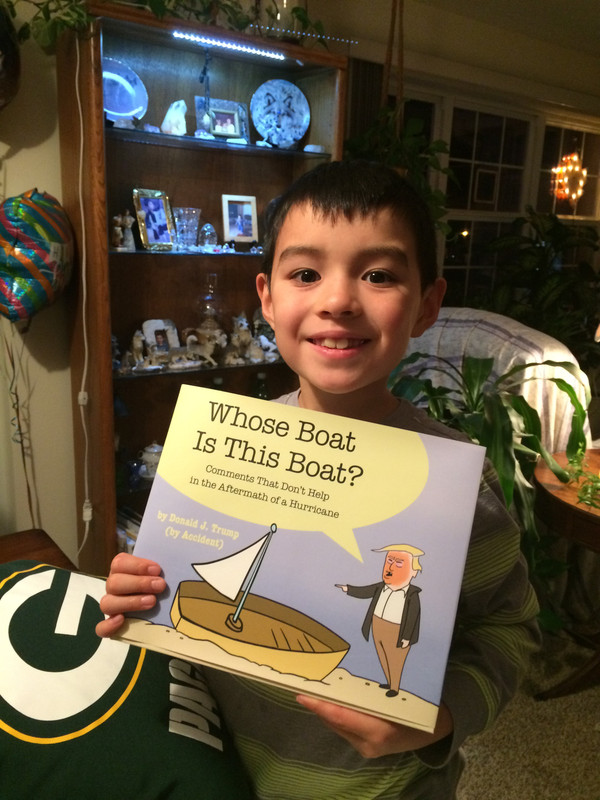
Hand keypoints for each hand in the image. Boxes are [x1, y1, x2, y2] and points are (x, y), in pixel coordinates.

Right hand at [96, 552, 165, 637]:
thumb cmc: (159, 581)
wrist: (160, 604)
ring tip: (152, 602)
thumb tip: (175, 560)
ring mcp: (111, 606)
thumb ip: (160, 567)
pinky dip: (109, 625)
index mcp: (122, 569)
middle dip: (139, 583)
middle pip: (114, 583)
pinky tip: (122, 620)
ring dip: (130, 602)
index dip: (137, 565)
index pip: (119, 563)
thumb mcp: (160, 571)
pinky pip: (101, 628)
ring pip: (107, 603)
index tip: (157, 569)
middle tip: (160, 585)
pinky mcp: (111, 626)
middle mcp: (114, 587)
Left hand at [295, 696, 452, 757]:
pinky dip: (335, 714)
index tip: (301, 693)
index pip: (340, 716)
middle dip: (318, 703)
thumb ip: (372, 690)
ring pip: (337, 725)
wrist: (436, 730)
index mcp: (379, 730)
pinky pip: (344, 728)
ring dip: (325, 708)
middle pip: (334, 721)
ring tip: (311, 688)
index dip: (319, 705)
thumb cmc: (420, 705)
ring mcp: (366, 748)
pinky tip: (329, 699)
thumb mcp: (399, 694)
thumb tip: (345, 672)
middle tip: (302, 684)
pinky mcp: (365, 747)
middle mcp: (369, 743)